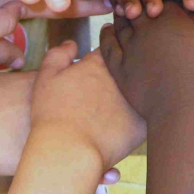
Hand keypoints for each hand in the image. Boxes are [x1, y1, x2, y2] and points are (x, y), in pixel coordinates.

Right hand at [29, 41, 145, 170]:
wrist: (68, 151)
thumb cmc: (53, 115)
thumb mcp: (46, 78)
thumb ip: (58, 55)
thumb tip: (72, 42)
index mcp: (100, 64)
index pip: (113, 47)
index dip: (110, 53)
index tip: (104, 65)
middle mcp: (122, 78)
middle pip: (132, 67)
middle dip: (128, 72)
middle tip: (113, 88)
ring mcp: (134, 99)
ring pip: (142, 91)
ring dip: (137, 94)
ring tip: (119, 110)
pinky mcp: (142, 123)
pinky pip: (147, 116)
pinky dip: (140, 118)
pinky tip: (126, 126)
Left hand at [100, 2, 193, 128]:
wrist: (185, 111)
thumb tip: (190, 7)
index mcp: (170, 16)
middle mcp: (146, 27)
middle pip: (138, 5)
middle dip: (140, 0)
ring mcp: (130, 47)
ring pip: (121, 22)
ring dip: (122, 13)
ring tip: (124, 9)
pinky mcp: (119, 67)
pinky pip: (107, 45)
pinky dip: (106, 34)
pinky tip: (107, 29)